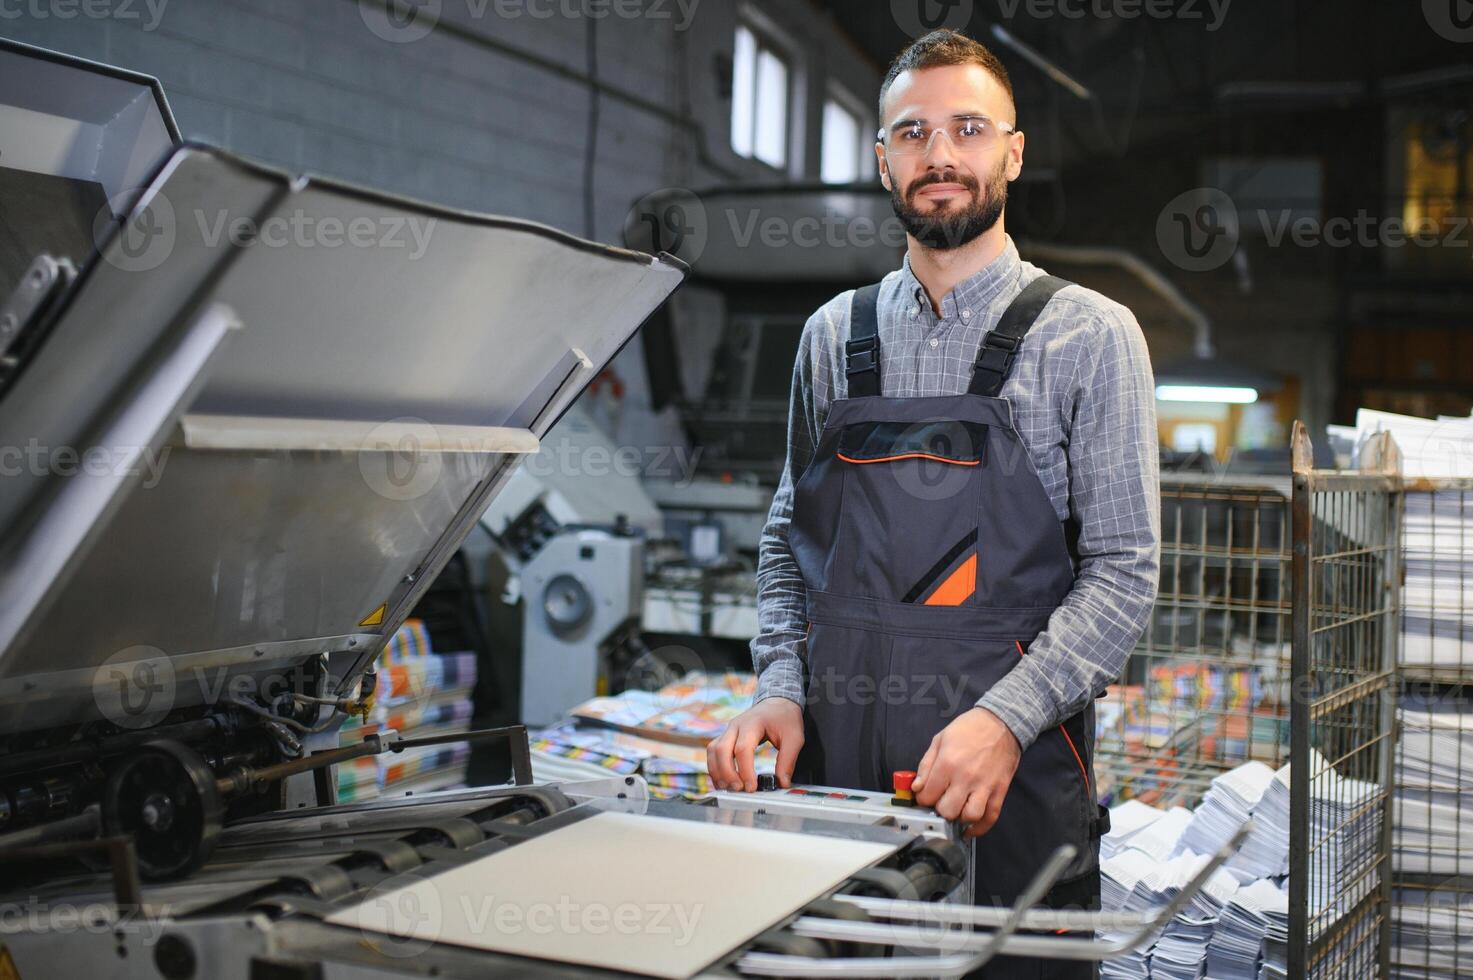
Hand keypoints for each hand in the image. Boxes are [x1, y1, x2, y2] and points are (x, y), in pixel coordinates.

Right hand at [706, 698, 803, 791]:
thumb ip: (788, 760)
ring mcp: (728, 730)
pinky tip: (724, 781)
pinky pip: (713, 752)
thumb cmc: (785, 718)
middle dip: (727, 773)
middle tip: (739, 789)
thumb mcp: (794, 738)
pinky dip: (715, 768)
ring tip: (729, 788)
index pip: (742, 749)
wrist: (778, 702)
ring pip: (712, 751)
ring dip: (717, 771)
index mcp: (753, 723)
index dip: (745, 770)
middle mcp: (736, 725)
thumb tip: (782, 783)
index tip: (752, 787)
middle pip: (721, 749)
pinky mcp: (726, 736)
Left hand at [911, 707, 1021, 838]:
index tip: (925, 796)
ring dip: (960, 818)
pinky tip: (970, 828)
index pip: (928, 796)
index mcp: (948, 763)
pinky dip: (980, 828)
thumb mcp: (940, 739)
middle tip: (941, 802)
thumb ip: (926, 765)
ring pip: (969, 817)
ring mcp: (985, 786)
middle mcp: (966, 777)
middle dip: (940, 810)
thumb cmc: (969, 728)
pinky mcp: (999, 790)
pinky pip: (990, 817)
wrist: (1001, 722)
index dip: (923, 799)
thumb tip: (916, 787)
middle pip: (947, 811)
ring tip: (956, 809)